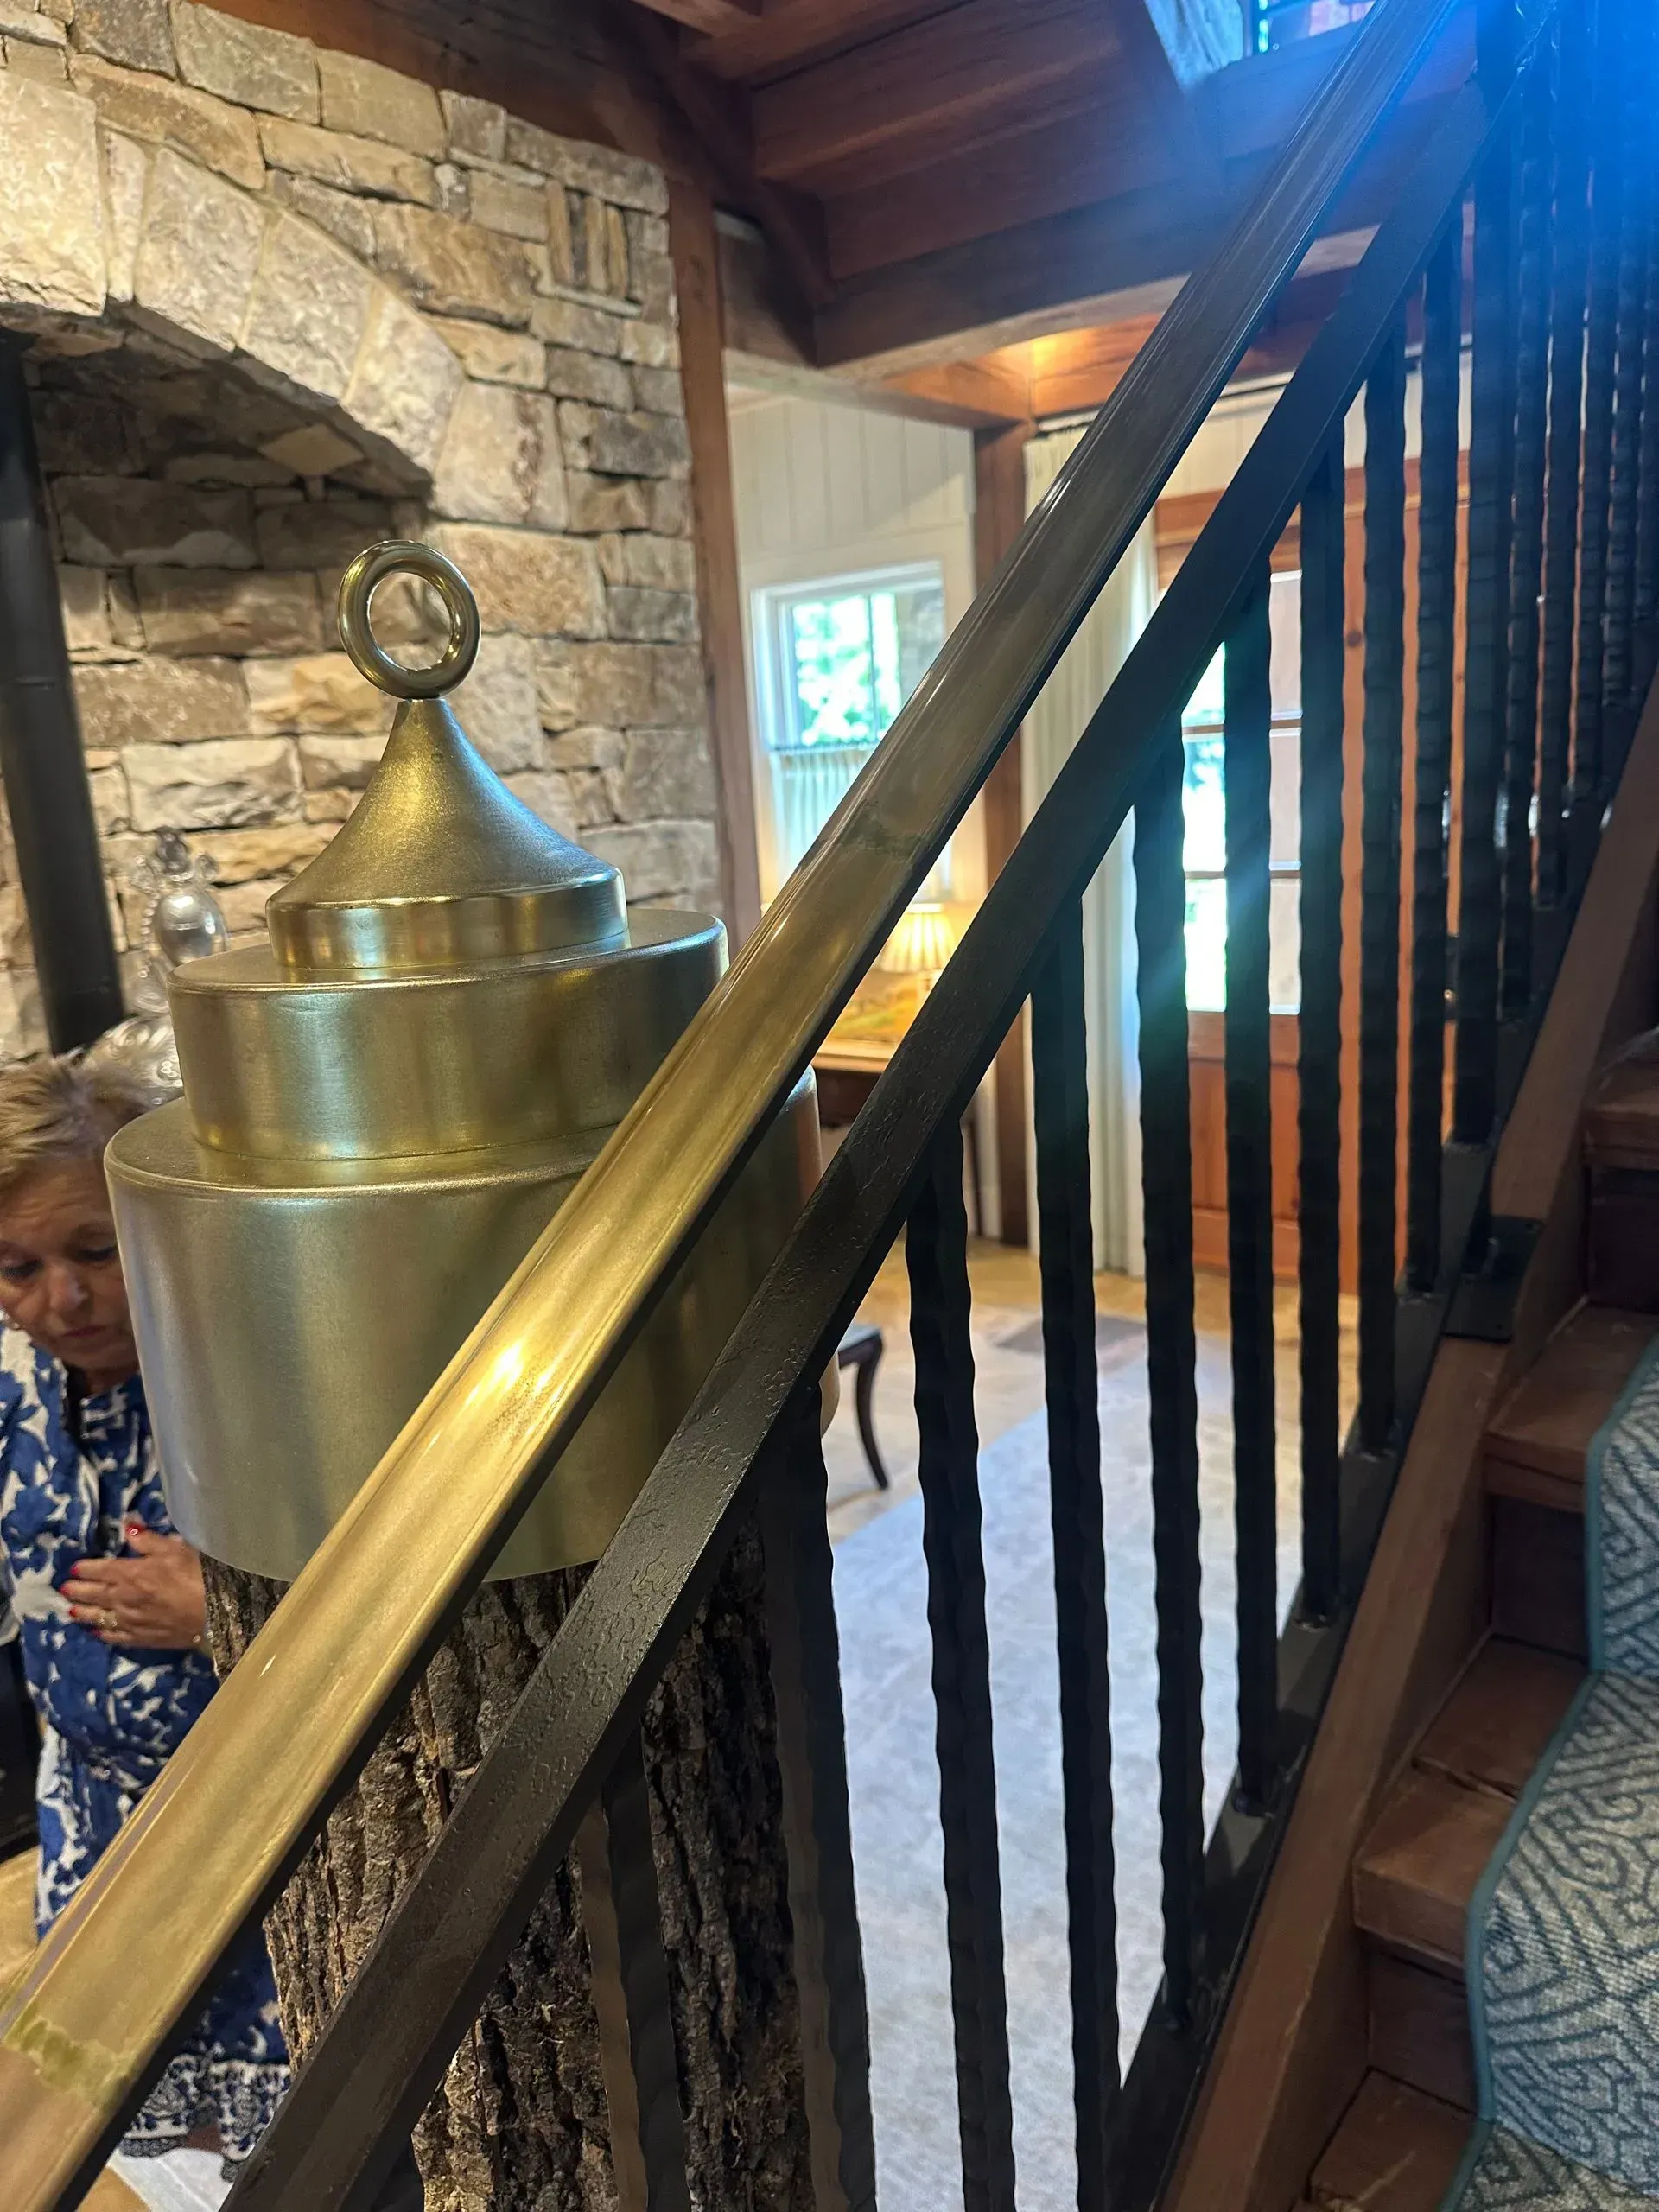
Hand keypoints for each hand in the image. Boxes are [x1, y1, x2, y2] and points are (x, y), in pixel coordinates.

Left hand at [62, 1525, 207, 1650]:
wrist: (215, 1613)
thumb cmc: (198, 1575)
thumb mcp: (175, 1549)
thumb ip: (148, 1539)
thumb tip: (127, 1526)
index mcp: (132, 1573)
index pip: (102, 1569)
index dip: (86, 1568)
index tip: (74, 1568)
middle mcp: (124, 1599)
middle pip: (96, 1594)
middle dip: (78, 1591)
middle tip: (63, 1590)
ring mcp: (131, 1621)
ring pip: (100, 1617)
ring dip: (84, 1613)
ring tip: (70, 1611)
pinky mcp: (142, 1638)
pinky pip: (116, 1637)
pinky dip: (103, 1634)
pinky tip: (96, 1633)